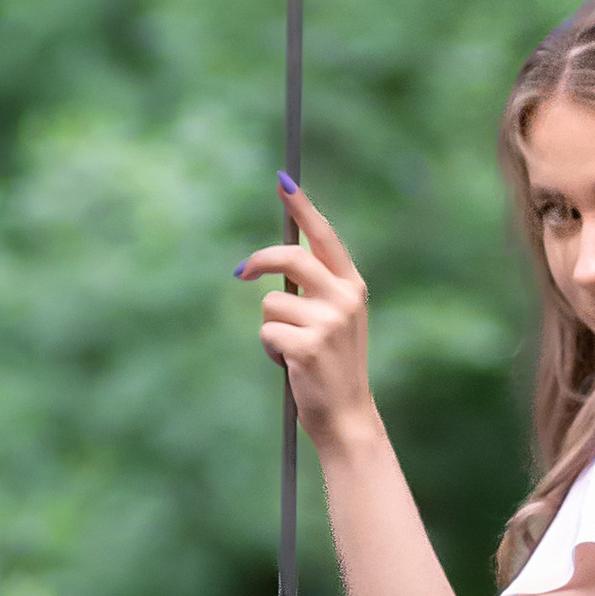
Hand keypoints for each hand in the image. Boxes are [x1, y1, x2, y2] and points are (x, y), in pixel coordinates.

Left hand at [237, 179, 375, 446]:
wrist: (347, 415)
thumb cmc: (332, 366)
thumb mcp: (334, 320)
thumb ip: (315, 290)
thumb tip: (269, 262)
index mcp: (353, 287)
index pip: (325, 237)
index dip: (303, 207)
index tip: (283, 181)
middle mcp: (345, 299)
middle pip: (291, 258)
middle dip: (260, 261)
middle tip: (241, 272)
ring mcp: (328, 322)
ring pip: (271, 303)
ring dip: (271, 327)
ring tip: (291, 350)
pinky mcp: (308, 346)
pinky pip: (267, 332)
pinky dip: (270, 350)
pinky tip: (289, 366)